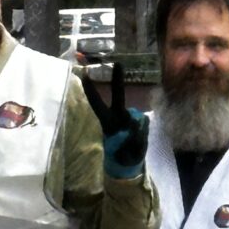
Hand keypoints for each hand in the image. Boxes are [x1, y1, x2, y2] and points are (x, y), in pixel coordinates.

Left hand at [81, 61, 149, 177]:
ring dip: (136, 134)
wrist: (130, 165)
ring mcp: (128, 120)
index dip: (92, 91)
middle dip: (117, 81)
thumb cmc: (124, 157)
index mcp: (108, 123)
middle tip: (118, 64)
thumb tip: (139, 121)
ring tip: (132, 147)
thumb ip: (134, 135)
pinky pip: (143, 125)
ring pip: (135, 118)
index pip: (97, 105)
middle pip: (117, 97)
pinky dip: (141, 135)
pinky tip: (138, 144)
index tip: (85, 74)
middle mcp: (117, 118)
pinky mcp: (139, 124)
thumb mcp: (127, 150)